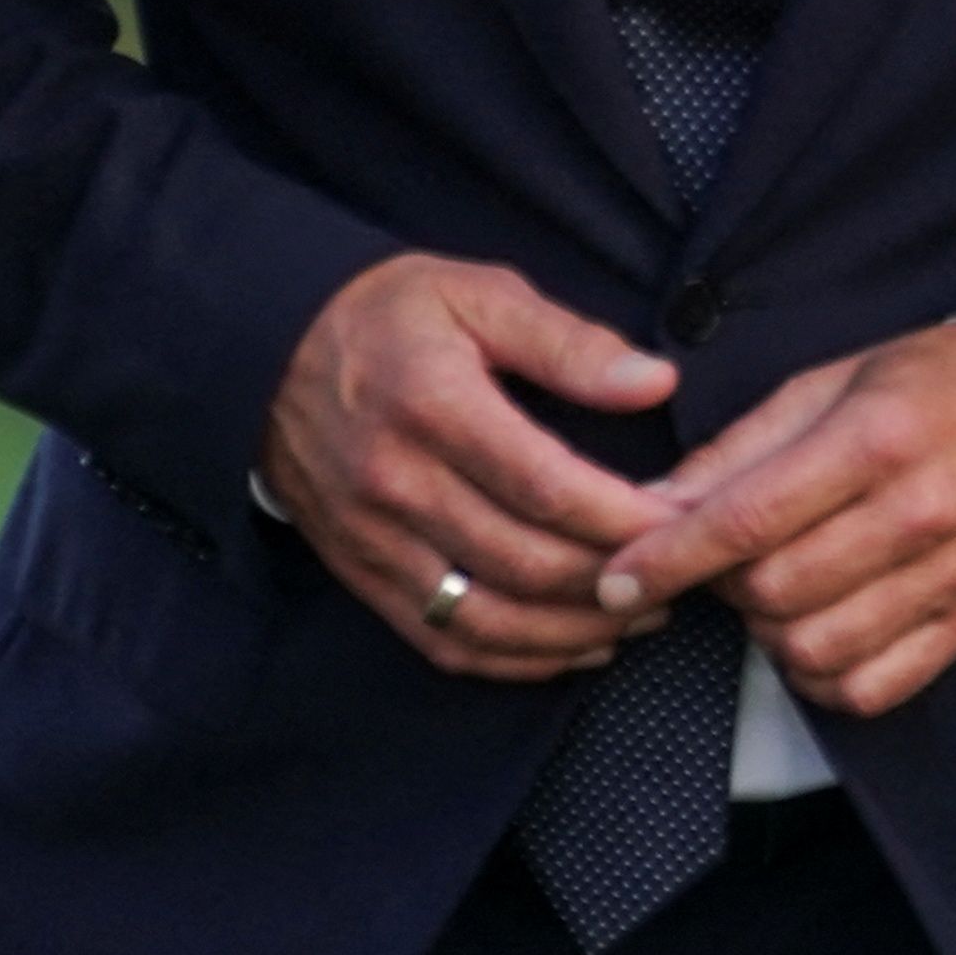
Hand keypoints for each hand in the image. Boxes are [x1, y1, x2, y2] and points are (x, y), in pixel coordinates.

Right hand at [263, 254, 685, 677]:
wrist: (267, 350)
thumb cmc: (392, 315)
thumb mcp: (482, 296)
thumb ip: (570, 343)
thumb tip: (656, 382)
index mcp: (436, 408)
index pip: (548, 487)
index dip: (626, 517)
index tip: (688, 519)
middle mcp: (398, 485)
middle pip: (525, 562)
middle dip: (616, 579)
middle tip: (682, 572)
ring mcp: (373, 539)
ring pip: (487, 616)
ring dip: (573, 631)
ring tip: (643, 615)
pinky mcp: (359, 572)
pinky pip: (440, 637)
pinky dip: (513, 658)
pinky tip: (572, 646)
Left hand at [596, 321, 955, 719]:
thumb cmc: (929, 388)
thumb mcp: (831, 383)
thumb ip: (740, 449)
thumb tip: (650, 509)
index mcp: (878, 438)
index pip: (748, 519)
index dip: (666, 559)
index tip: (615, 579)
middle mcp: (919, 511)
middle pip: (774, 591)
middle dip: (724, 585)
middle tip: (729, 557)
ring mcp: (950, 573)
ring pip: (814, 649)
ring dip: (770, 633)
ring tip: (779, 591)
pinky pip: (870, 689)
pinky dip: (823, 676)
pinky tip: (819, 631)